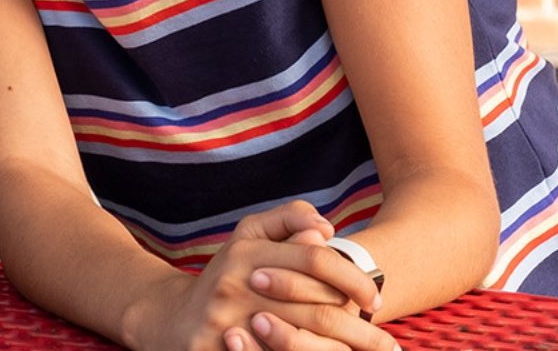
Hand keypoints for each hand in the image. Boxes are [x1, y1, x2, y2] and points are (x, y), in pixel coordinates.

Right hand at [126, 202, 394, 350]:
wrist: (170, 321)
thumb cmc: (226, 277)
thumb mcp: (248, 237)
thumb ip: (287, 219)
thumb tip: (325, 228)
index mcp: (247, 254)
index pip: (313, 259)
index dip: (351, 278)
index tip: (376, 298)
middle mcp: (236, 288)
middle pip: (315, 310)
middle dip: (359, 330)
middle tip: (387, 343)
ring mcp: (228, 327)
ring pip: (301, 343)